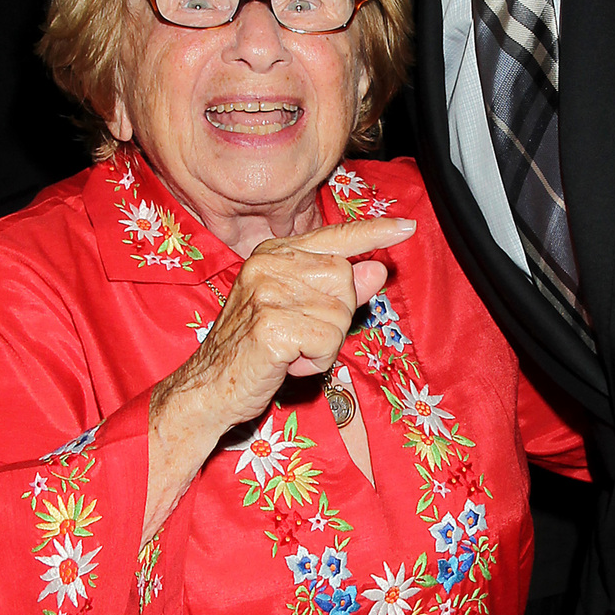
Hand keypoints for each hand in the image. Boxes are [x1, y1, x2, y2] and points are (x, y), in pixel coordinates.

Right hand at [142, 216, 414, 541]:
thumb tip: (376, 270)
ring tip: (288, 352)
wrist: (208, 388)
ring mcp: (267, 291)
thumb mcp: (300, 314)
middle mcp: (269, 264)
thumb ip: (339, 291)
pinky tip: (286, 364)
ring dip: (323, 346)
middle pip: (345, 282)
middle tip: (297, 337)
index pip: (335, 237)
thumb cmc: (254, 351)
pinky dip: (315, 362)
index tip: (406, 226)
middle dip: (334, 319)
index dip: (374, 232)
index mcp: (275, 254)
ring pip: (339, 316)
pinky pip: (327, 341)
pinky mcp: (271, 323)